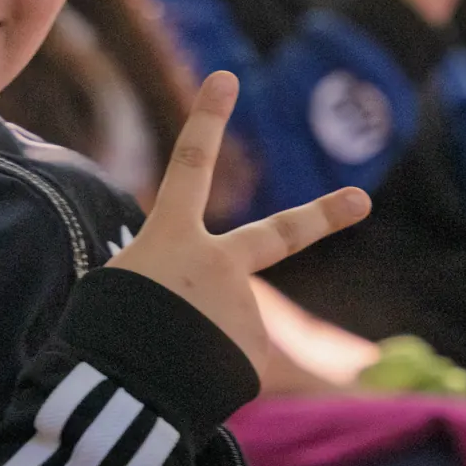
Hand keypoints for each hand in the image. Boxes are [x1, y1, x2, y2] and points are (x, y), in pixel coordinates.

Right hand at [110, 73, 370, 378]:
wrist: (127, 387)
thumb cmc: (103, 335)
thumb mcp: (118, 289)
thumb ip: (165, 282)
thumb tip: (201, 312)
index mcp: (172, 240)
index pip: (190, 166)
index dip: (206, 121)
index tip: (226, 78)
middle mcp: (219, 266)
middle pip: (280, 234)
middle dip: (324, 214)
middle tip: (361, 199)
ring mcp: (243, 309)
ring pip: (226, 324)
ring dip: (201, 343)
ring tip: (168, 361)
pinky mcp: (255, 353)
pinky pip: (231, 360)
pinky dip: (210, 371)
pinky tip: (187, 379)